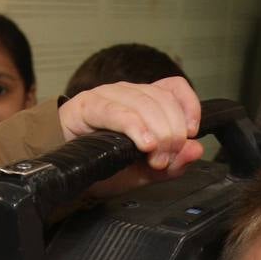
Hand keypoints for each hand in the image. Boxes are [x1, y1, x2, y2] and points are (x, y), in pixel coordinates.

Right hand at [57, 77, 204, 195]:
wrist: (63, 171)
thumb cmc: (101, 165)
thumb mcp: (144, 171)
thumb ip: (172, 163)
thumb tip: (196, 149)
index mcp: (143, 101)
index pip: (175, 88)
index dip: (189, 106)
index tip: (190, 133)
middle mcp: (128, 93)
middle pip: (163, 100)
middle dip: (172, 133)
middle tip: (165, 159)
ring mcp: (108, 96)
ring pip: (145, 104)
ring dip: (157, 134)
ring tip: (153, 159)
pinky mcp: (89, 105)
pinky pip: (118, 111)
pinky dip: (135, 127)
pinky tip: (142, 144)